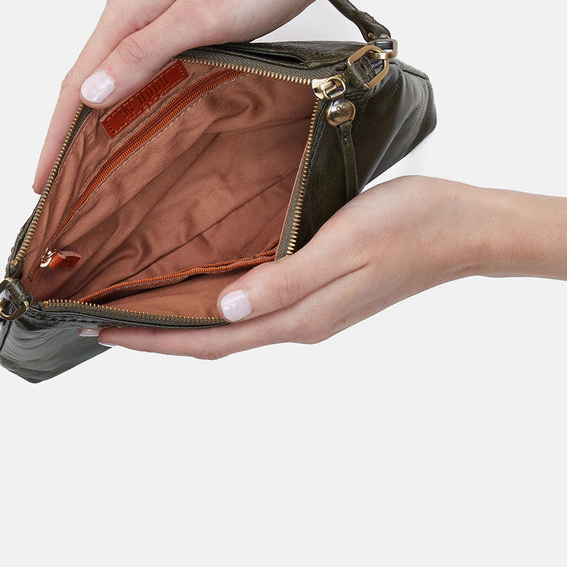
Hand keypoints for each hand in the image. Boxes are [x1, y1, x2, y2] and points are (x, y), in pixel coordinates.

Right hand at [32, 0, 350, 189]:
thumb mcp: (201, 16)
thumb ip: (144, 53)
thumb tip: (91, 92)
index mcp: (128, 7)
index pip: (76, 80)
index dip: (55, 134)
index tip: (44, 179)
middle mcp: (134, 12)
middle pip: (86, 80)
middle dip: (66, 133)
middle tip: (58, 185)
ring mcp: (157, 19)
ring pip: (113, 78)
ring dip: (94, 120)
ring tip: (84, 165)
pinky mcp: (182, 28)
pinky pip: (142, 73)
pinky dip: (128, 104)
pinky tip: (132, 125)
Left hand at [96, 176, 487, 356]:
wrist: (463, 226)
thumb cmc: (409, 227)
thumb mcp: (344, 247)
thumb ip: (284, 282)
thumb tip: (224, 311)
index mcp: (299, 316)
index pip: (210, 339)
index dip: (154, 339)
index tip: (104, 330)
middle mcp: (298, 319)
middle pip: (213, 338)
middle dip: (156, 335)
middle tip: (105, 319)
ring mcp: (310, 308)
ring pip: (230, 324)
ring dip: (184, 320)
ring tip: (142, 305)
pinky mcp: (318, 289)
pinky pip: (253, 304)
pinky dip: (217, 302)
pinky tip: (204, 283)